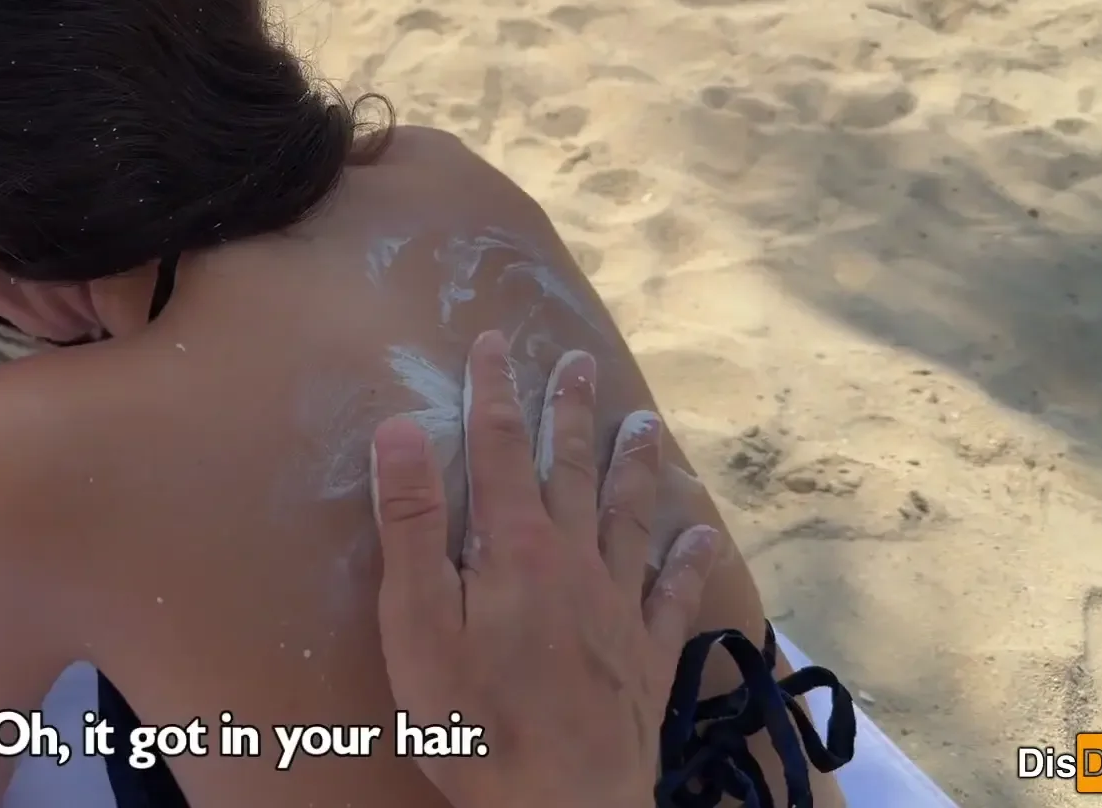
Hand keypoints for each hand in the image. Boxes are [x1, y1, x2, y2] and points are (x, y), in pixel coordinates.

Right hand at [371, 331, 724, 807]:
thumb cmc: (473, 718)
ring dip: (633, 466)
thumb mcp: (417, 621)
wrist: (561, 804)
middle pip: (569, 469)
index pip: (497, 448)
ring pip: (628, 517)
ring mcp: (617, 606)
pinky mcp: (645, 656)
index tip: (494, 341)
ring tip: (645, 424)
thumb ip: (411, 522)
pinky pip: (673, 596)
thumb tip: (400, 425)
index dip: (493, 392)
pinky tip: (701, 538)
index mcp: (514, 546)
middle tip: (576, 362)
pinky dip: (689, 563)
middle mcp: (574, 560)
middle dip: (568, 412)